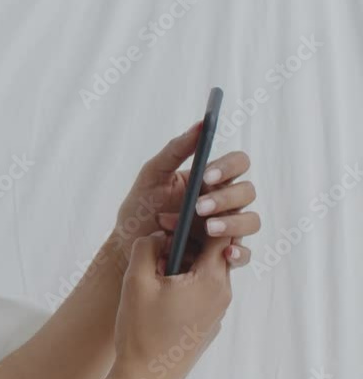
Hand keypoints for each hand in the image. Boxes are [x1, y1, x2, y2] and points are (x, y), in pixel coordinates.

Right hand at [111, 231, 231, 378]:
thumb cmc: (141, 330)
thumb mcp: (136, 280)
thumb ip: (146, 248)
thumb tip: (158, 236)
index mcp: (211, 281)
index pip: (220, 235)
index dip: (200, 219)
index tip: (180, 211)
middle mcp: (222, 295)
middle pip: (213, 252)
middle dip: (187, 240)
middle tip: (158, 235)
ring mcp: (216, 312)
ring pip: (205, 272)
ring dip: (183, 262)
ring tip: (153, 265)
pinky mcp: (207, 324)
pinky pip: (201, 291)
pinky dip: (184, 281)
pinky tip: (158, 289)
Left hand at [112, 121, 260, 273]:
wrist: (128, 244)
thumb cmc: (141, 205)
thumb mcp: (153, 175)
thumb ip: (176, 149)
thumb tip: (202, 123)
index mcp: (211, 179)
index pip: (237, 164)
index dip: (228, 167)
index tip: (207, 175)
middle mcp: (224, 201)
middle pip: (246, 192)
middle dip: (225, 199)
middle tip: (199, 207)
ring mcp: (226, 228)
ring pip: (251, 221)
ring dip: (233, 224)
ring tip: (207, 229)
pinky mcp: (221, 254)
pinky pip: (243, 255)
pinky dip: (240, 255)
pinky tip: (227, 255)